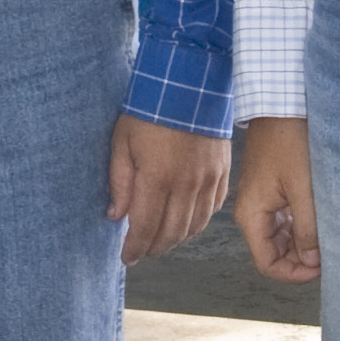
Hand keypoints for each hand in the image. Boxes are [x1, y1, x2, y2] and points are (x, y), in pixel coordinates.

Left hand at [111, 117, 230, 265]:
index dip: (135, 248)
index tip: (127, 258)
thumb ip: (120, 182)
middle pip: (171, 233)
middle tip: (142, 252)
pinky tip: (187, 222)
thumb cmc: (150, 109)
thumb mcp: (122, 142)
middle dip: (154, 248)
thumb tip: (116, 215)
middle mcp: (186, 184)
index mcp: (157, 178)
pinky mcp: (223, 171)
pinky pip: (213, 208)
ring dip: (176, 239)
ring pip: (194, 225)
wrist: (189, 83)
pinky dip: (199, 222)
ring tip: (162, 241)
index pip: (145, 227)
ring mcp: (208, 179)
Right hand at [232, 115, 319, 281]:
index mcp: (252, 215)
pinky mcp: (272, 190)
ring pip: (281, 238)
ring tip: (329, 236)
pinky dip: (302, 226)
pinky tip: (321, 219)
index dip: (294, 274)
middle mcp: (252, 212)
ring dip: (303, 243)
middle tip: (331, 252)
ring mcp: (261, 201)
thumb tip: (312, 261)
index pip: (267, 264)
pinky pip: (284, 220)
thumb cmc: (290, 141)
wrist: (282, 104)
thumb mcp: (303, 189)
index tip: (322, 268)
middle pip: (274, 253)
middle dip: (301, 259)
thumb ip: (307, 229)